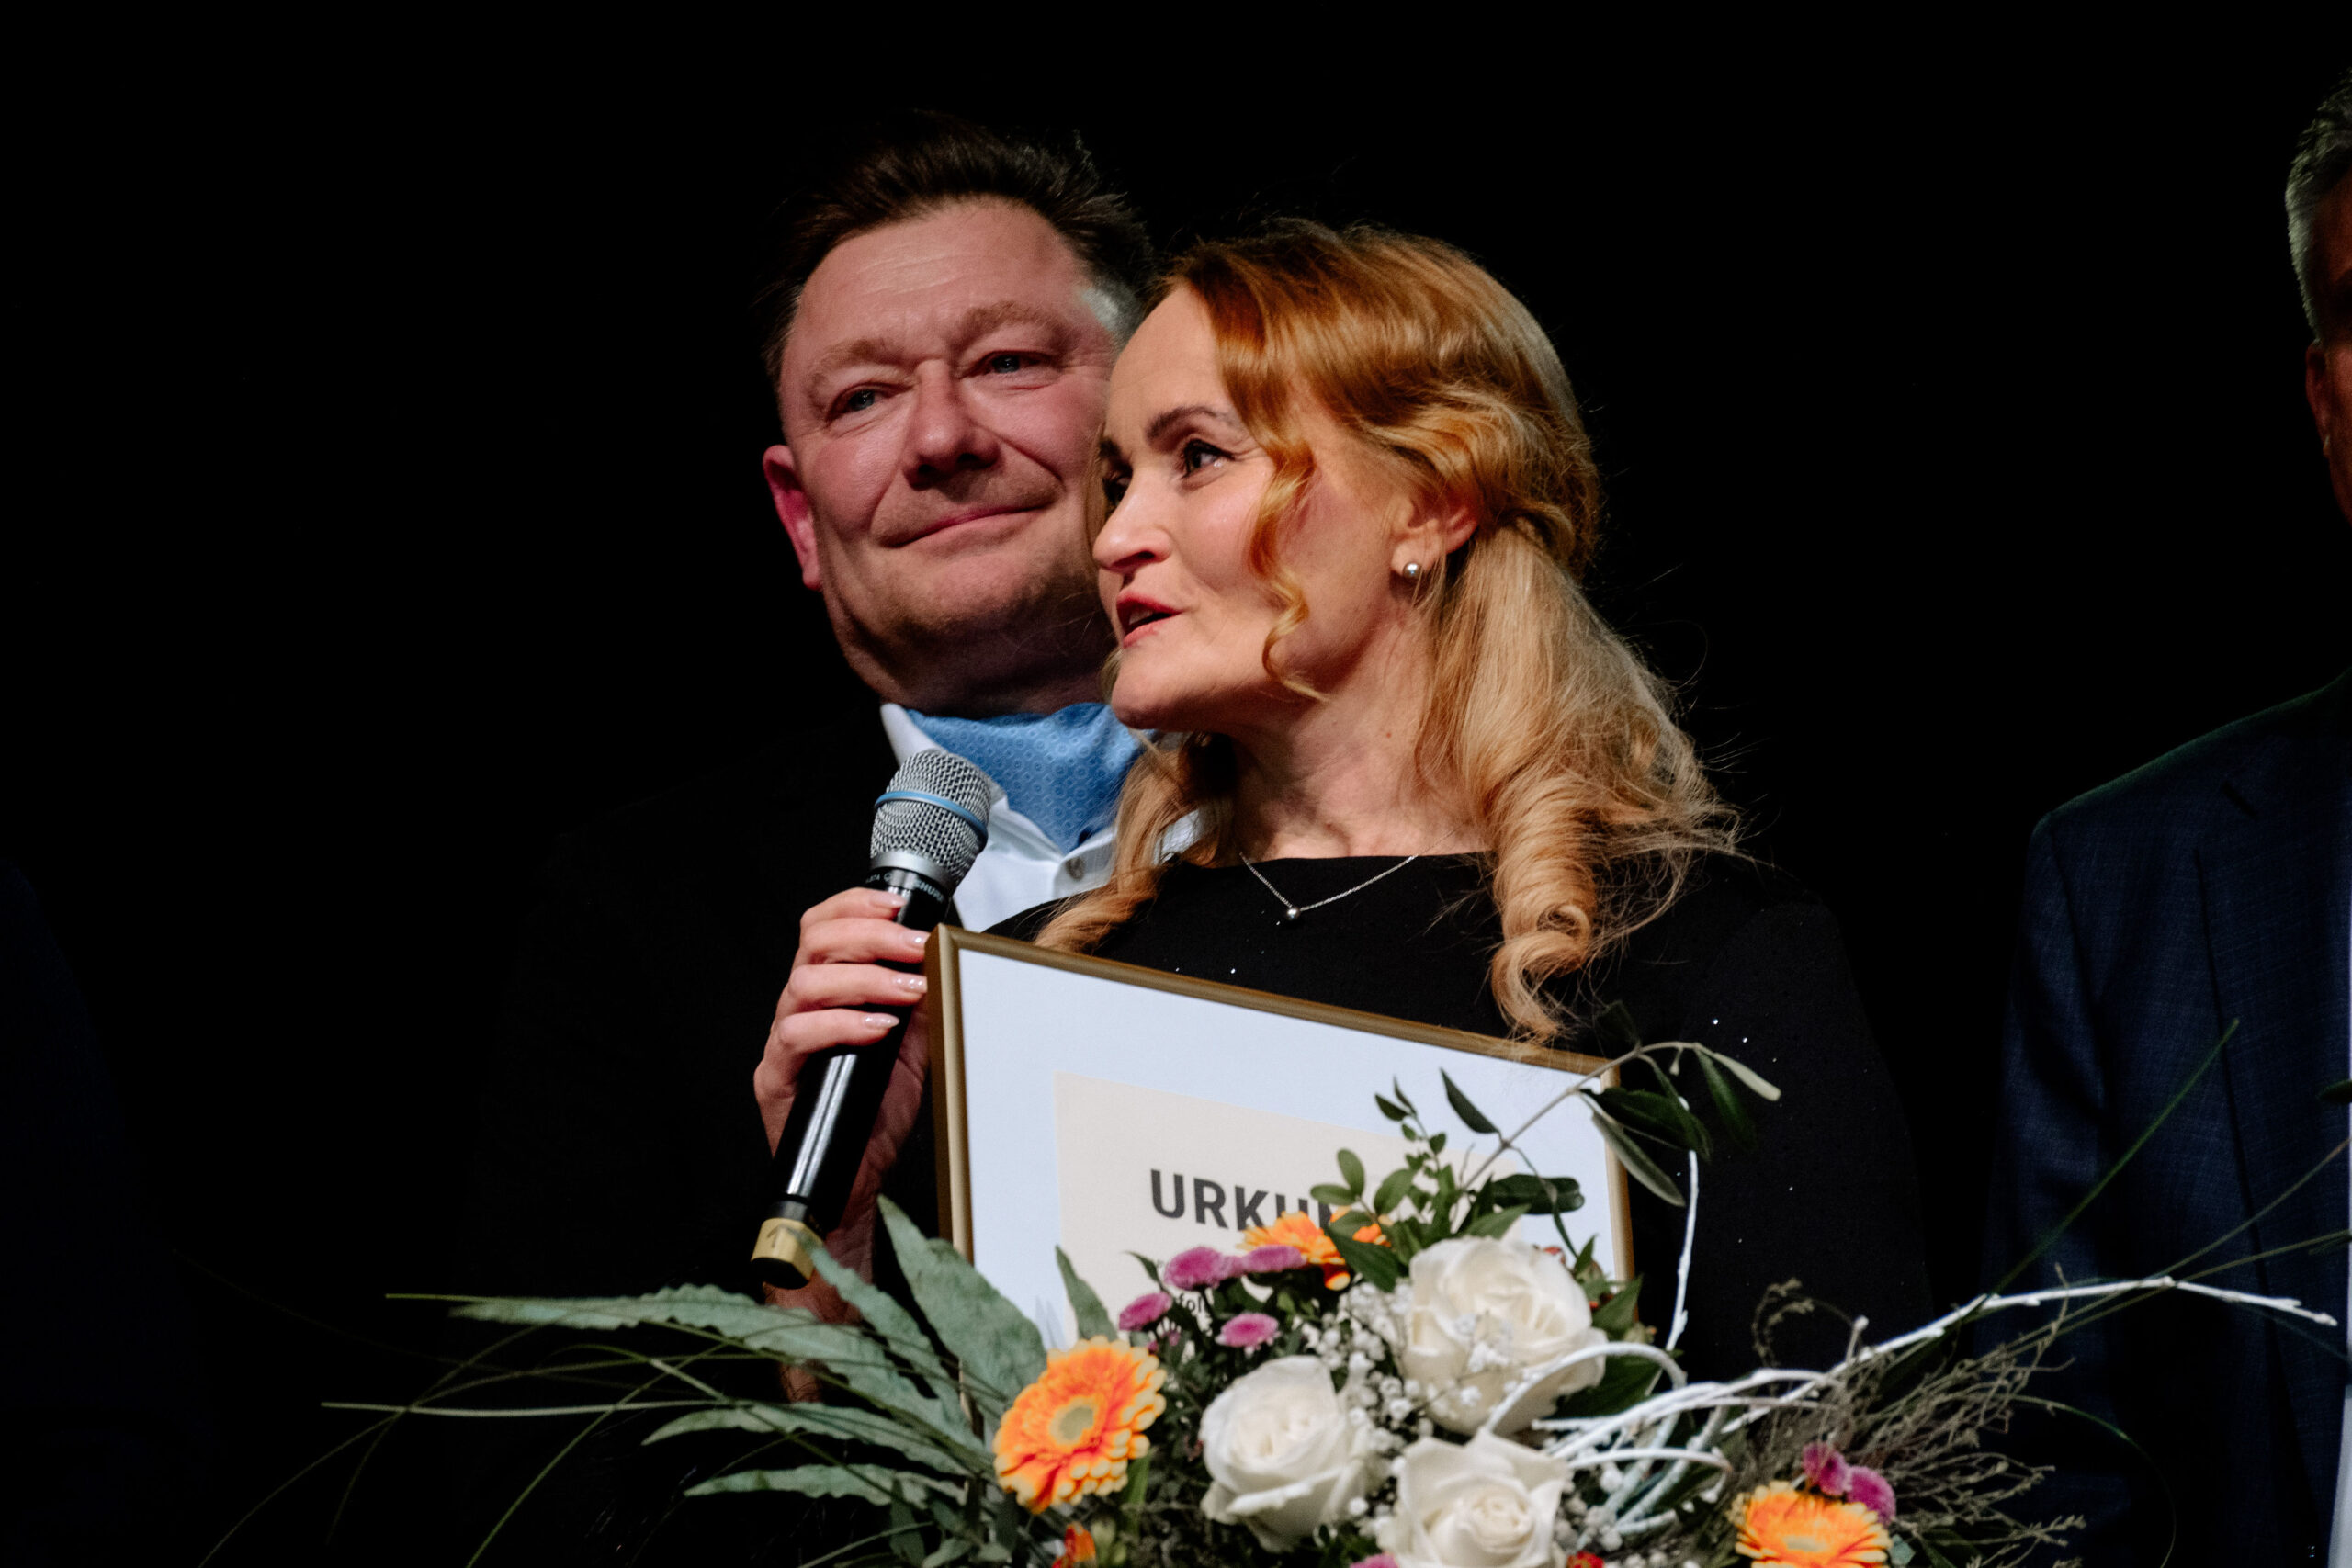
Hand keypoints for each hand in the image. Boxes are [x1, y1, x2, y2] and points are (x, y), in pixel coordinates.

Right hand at [753, 887, 932, 1321]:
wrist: (857, 1181)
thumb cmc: (876, 1117)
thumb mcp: (910, 1047)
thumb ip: (916, 1003)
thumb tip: (942, 960)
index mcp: (825, 995)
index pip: (823, 928)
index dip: (855, 906)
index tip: (899, 907)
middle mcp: (798, 1011)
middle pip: (811, 944)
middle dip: (869, 935)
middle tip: (913, 946)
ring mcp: (783, 1045)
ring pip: (803, 985)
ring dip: (863, 979)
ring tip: (906, 990)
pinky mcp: (775, 1080)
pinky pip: (797, 1037)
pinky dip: (842, 1025)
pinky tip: (877, 1029)